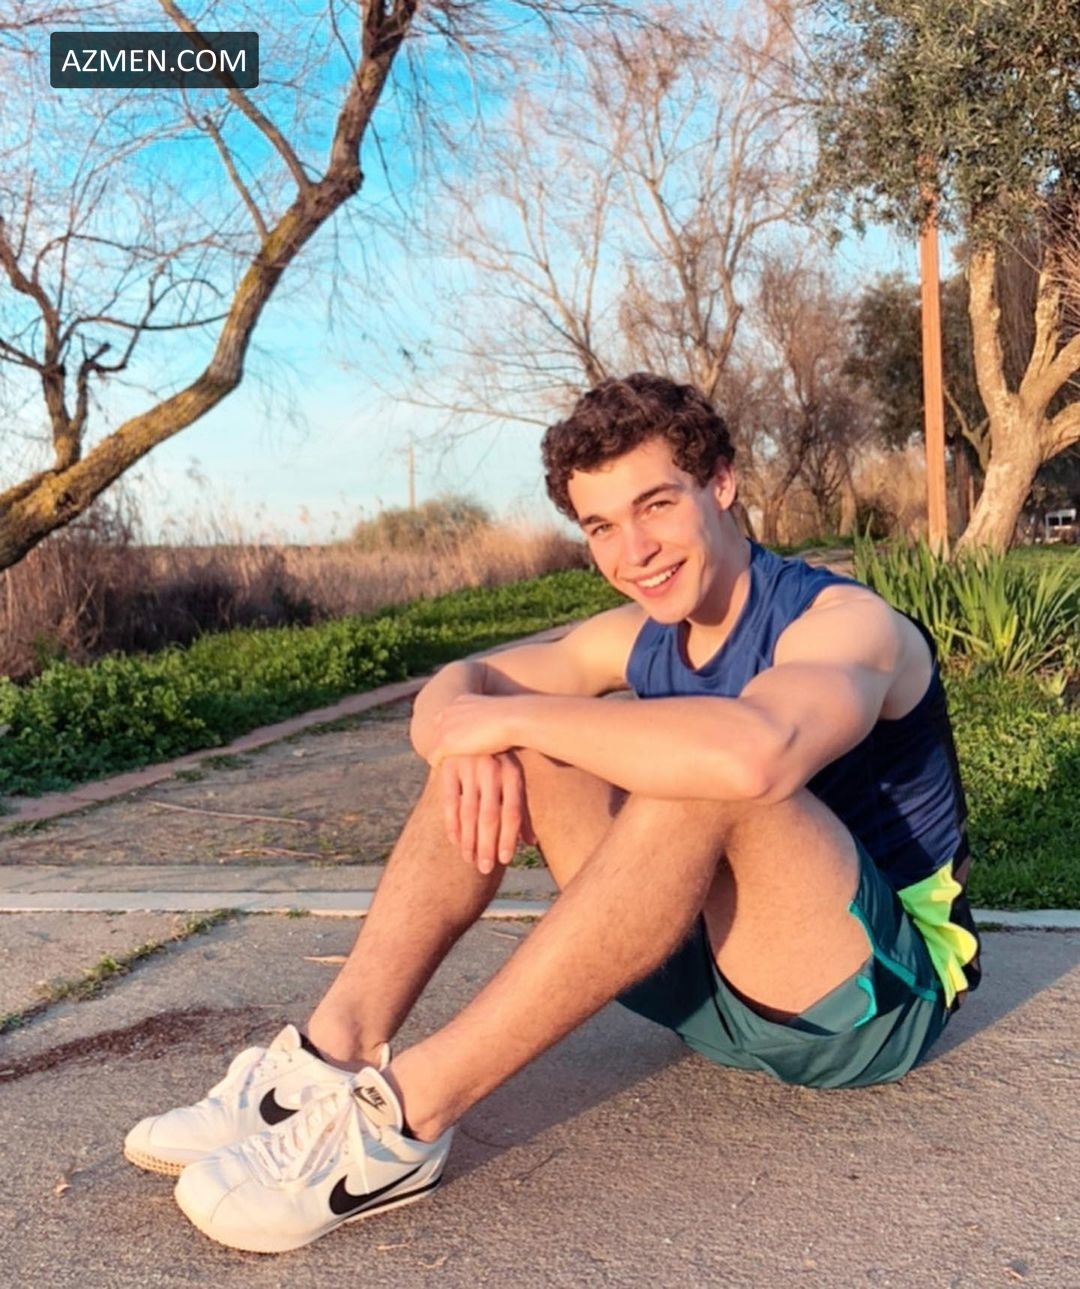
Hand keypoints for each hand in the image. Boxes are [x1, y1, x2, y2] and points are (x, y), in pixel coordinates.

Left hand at [428, 693, 519, 764]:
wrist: (513, 719)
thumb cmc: (515, 719)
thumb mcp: (499, 715)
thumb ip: (489, 720)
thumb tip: (496, 729)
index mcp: (461, 701)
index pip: (448, 717)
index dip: (452, 731)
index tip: (460, 743)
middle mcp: (449, 711)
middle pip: (437, 729)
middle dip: (443, 742)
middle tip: (451, 758)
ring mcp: (445, 726)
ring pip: (433, 744)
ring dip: (441, 756)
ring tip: (449, 769)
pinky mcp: (445, 742)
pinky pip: (433, 757)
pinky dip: (439, 765)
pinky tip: (449, 773)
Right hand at [439, 752, 535, 874]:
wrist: (473, 726)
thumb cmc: (500, 761)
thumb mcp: (514, 778)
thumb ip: (522, 809)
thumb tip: (531, 843)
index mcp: (513, 773)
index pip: (512, 812)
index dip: (509, 838)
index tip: (504, 860)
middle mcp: (492, 769)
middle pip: (489, 816)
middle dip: (487, 845)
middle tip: (484, 868)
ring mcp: (469, 767)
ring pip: (468, 812)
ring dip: (468, 840)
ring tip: (470, 859)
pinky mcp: (449, 767)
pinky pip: (449, 802)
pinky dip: (452, 824)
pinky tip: (456, 841)